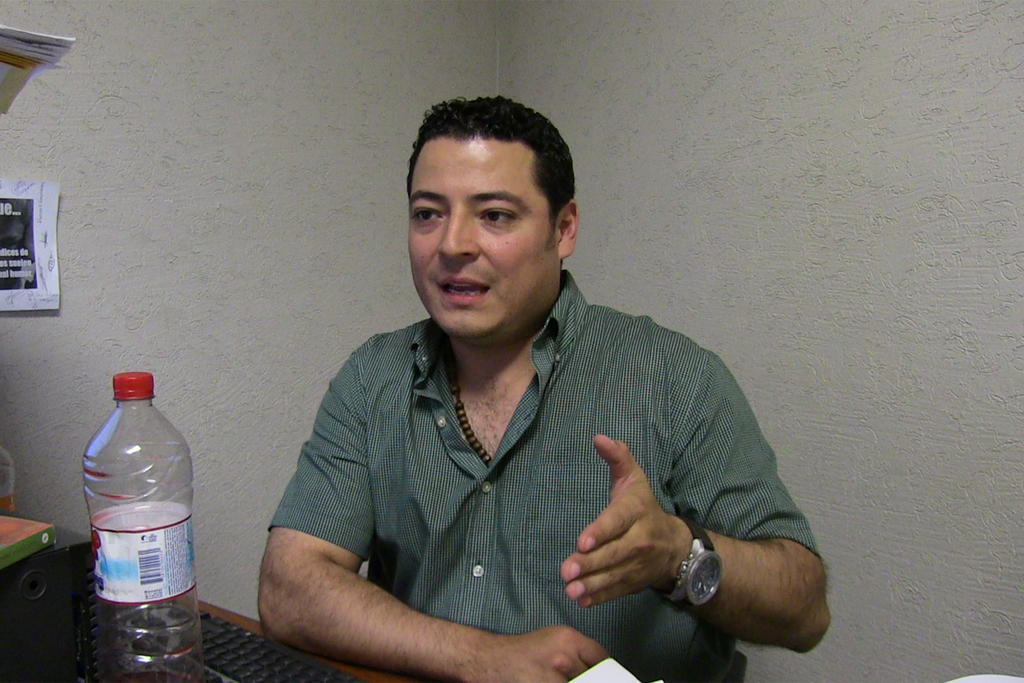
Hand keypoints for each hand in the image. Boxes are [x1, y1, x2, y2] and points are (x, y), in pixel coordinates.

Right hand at [466, 625, 608, 682]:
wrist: (492, 661)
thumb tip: (601, 670)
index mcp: (568, 638)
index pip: (602, 658)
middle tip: (580, 677)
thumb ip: (578, 652)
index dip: (605, 670)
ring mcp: (554, 678)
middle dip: (590, 680)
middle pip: (595, 677)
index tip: (605, 675)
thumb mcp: (554, 640)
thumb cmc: (524, 651)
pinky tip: (550, 681)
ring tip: (558, 677)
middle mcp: (564, 657)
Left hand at [560, 435, 690, 607]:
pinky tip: (582, 600)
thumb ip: (617, 458)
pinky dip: (600, 597)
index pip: (617, 521)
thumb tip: (599, 437)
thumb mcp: (634, 479)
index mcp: (637, 511)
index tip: (582, 541)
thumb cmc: (644, 506)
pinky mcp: (634, 582)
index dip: (600, 531)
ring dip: (591, 584)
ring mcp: (638, 564)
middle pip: (613, 553)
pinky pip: (617, 591)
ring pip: (614, 575)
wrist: (676, 545)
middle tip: (566, 569)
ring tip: (570, 589)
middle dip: (590, 563)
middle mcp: (640, 539)